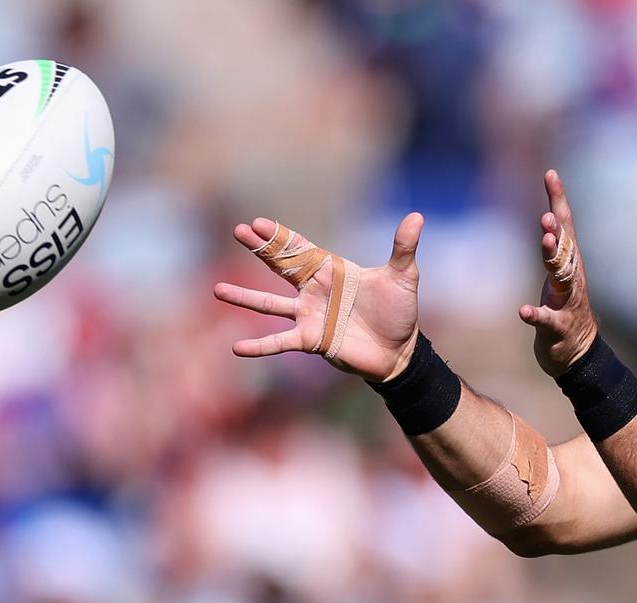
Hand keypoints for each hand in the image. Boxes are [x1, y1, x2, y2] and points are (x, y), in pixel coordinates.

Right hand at [214, 213, 424, 381]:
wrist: (401, 351)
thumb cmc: (400, 312)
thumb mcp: (404, 277)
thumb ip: (403, 248)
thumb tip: (417, 217)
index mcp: (332, 272)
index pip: (301, 249)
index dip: (281, 236)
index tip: (257, 223)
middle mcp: (315, 291)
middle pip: (281, 267)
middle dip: (261, 250)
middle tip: (238, 231)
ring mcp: (310, 316)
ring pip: (270, 305)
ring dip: (245, 298)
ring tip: (218, 291)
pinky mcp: (312, 341)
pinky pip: (280, 342)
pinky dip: (260, 346)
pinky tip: (236, 348)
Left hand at [519, 170, 598, 376]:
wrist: (578, 352)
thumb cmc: (566, 307)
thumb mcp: (560, 273)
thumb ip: (555, 245)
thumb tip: (550, 213)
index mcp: (570, 263)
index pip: (565, 226)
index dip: (558, 200)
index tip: (550, 174)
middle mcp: (573, 279)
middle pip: (566, 250)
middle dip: (557, 232)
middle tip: (547, 216)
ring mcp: (568, 303)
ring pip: (563, 279)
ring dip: (554, 260)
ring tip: (545, 242)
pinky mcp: (558, 327)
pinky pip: (548, 320)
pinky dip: (536, 315)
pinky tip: (523, 311)